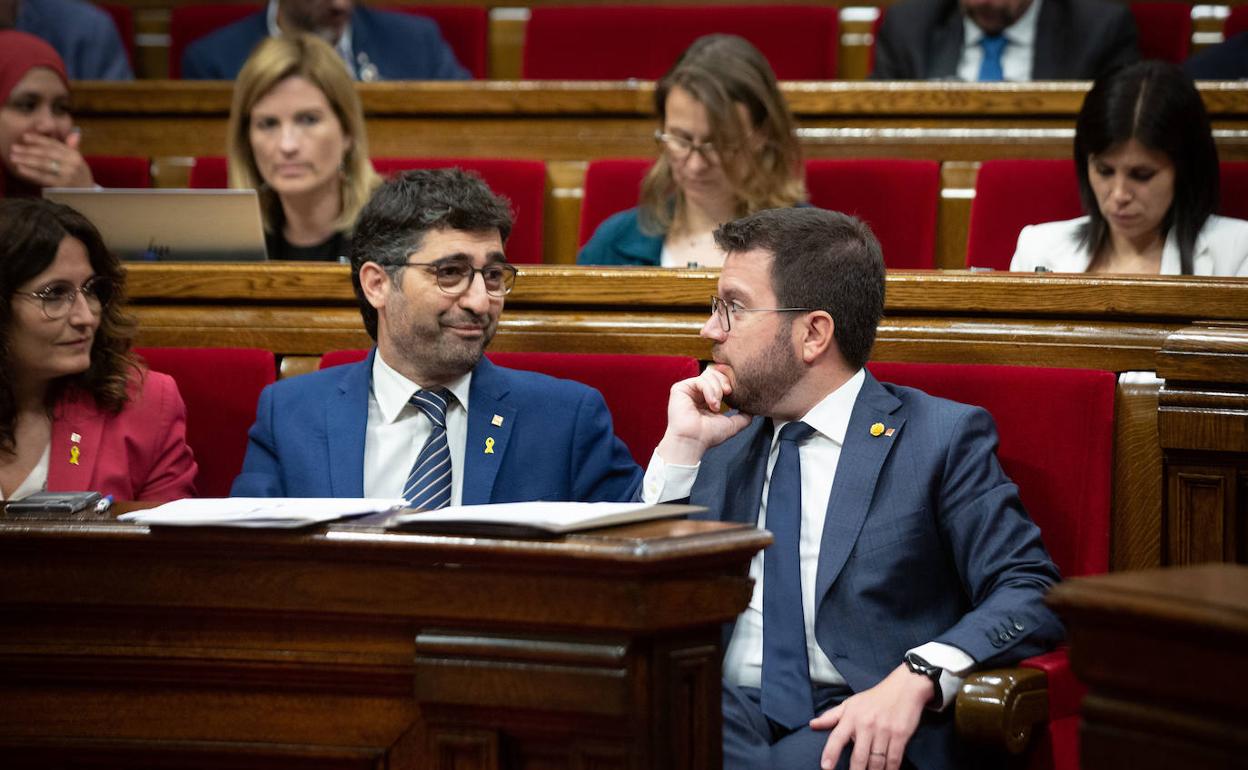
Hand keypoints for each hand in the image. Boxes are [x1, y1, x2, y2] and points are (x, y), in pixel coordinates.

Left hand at [8, 131, 93, 188]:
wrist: (88, 193)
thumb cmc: (79, 174)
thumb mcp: (78, 159)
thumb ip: (72, 146)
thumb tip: (74, 133)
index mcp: (74, 154)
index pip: (54, 144)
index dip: (39, 139)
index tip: (24, 136)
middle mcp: (72, 163)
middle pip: (47, 153)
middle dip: (29, 150)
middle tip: (14, 147)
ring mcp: (67, 174)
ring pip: (44, 164)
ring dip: (27, 160)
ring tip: (14, 157)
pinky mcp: (62, 185)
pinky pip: (43, 177)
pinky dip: (31, 173)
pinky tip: (21, 169)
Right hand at [654, 364, 750, 464]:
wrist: (694, 441)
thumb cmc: (709, 436)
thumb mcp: (732, 425)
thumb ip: (743, 417)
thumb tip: (753, 411)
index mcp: (706, 398)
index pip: (719, 379)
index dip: (728, 381)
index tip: (733, 392)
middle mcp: (696, 392)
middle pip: (715, 373)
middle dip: (725, 381)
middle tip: (728, 393)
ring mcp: (688, 390)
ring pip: (709, 375)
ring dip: (717, 390)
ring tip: (716, 407)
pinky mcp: (680, 388)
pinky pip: (700, 380)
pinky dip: (710, 391)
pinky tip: (711, 404)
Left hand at [810, 663, 932, 769]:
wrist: (904, 687)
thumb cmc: (874, 697)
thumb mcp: (850, 703)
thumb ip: (831, 716)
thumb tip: (812, 724)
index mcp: (851, 717)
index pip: (837, 737)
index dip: (830, 753)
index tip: (825, 767)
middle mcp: (866, 724)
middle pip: (859, 756)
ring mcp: (884, 730)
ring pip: (876, 761)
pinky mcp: (900, 735)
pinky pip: (894, 759)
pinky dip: (890, 769)